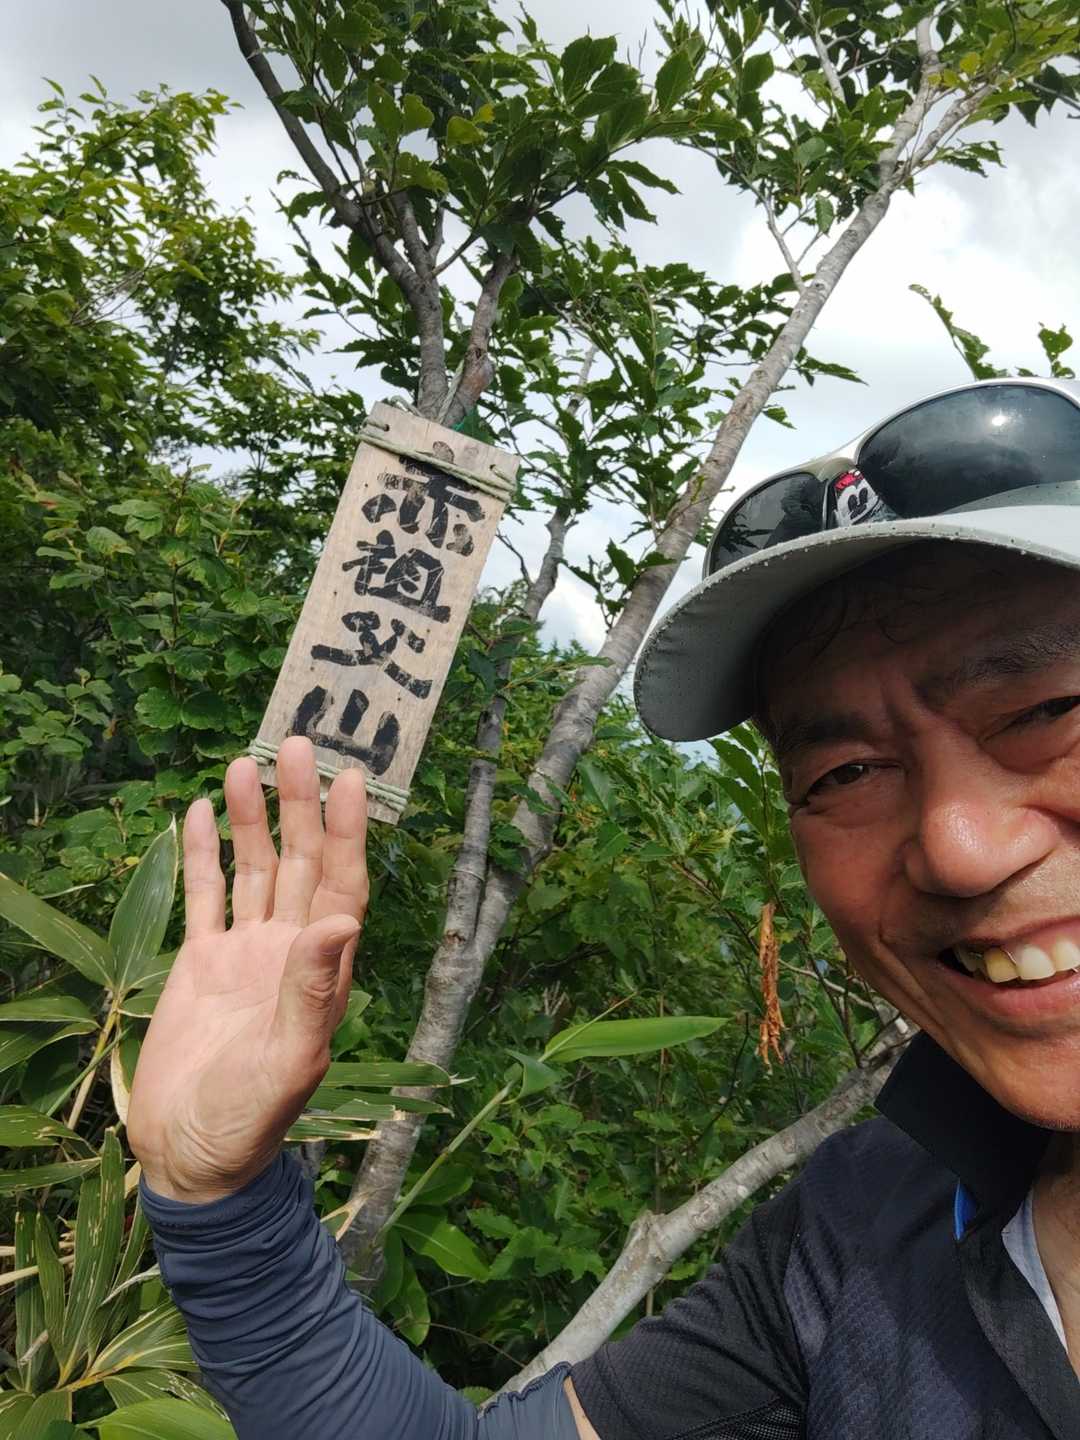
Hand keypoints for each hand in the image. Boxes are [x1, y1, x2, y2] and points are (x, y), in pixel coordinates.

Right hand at [128, 736, 367, 1203]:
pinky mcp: (200, 962)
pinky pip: (205, 896)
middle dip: (301, 805)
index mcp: (322, 969)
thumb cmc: (251, 1118)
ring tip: (247, 762)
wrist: (191, 1154)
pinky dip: (203, 855)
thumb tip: (344, 921)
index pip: (342, 884)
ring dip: (253, 818)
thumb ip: (315, 989)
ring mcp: (245, 953)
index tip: (354, 779)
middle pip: (300, 862)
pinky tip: (202, 813)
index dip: (349, 833)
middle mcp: (289, 950)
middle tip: (298, 742)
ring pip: (253, 870)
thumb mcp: (291, 1058)